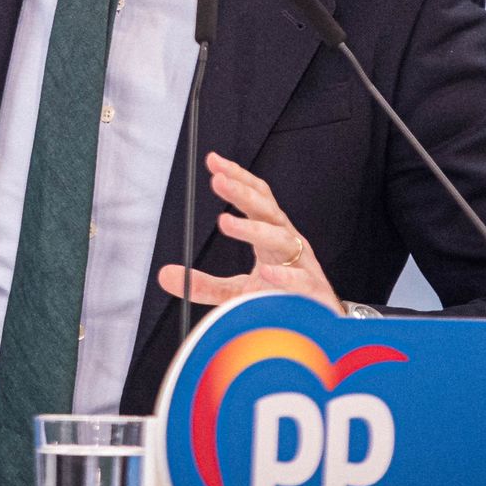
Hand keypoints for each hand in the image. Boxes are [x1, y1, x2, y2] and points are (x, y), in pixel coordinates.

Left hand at [156, 152, 341, 313]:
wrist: (321, 325)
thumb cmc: (282, 299)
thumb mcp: (238, 290)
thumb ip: (205, 283)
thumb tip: (164, 275)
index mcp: (272, 235)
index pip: (257, 198)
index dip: (238, 177)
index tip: (213, 160)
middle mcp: (288, 242)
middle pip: (267, 210)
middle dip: (242, 193)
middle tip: (217, 180)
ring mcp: (302, 265)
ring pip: (281, 239)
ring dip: (253, 229)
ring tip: (225, 222)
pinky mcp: (311, 293)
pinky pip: (299, 281)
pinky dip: (284, 277)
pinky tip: (267, 273)